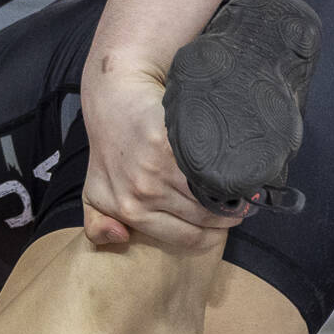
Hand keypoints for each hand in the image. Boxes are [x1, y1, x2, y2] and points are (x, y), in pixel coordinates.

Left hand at [79, 60, 243, 249]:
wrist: (113, 95)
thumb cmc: (109, 146)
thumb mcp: (94, 191)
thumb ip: (99, 224)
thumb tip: (121, 237)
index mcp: (129, 211)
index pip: (188, 237)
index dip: (213, 234)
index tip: (223, 224)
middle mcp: (143, 193)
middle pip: (205, 218)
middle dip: (227, 215)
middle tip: (238, 204)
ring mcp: (156, 167)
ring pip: (211, 194)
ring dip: (232, 193)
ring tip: (239, 186)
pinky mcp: (167, 142)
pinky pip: (208, 166)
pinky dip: (225, 168)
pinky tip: (233, 164)